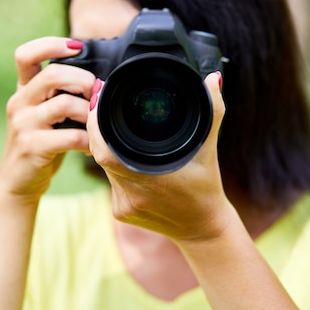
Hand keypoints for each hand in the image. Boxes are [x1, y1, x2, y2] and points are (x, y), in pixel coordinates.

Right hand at [0, 37, 95, 200]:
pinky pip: (70, 137)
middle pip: (52, 75)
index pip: (26, 54)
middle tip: (96, 93)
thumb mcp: (45, 115)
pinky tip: (92, 147)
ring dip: (88, 112)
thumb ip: (61, 96)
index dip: (51, 45)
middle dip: (83, 80)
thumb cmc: (41, 145)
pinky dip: (88, 141)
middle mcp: (19, 103)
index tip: (77, 47)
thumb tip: (98, 81)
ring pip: (64, 104)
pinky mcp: (32, 147)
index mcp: (23, 91)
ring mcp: (23, 125)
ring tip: (96, 123)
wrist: (19, 183)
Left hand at [87, 72, 228, 242]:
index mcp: (149, 178)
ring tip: (120, 131)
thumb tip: (214, 79)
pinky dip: (115, 167)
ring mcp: (123, 206)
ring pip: (103, 167)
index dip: (96, 125)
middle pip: (100, 154)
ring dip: (108, 148)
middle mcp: (132, 194)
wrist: (202, 229)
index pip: (104, 149)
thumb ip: (212, 111)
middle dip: (100, 130)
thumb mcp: (209, 148)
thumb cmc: (207, 187)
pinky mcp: (119, 212)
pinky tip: (130, 160)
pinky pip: (111, 182)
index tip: (99, 102)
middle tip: (103, 106)